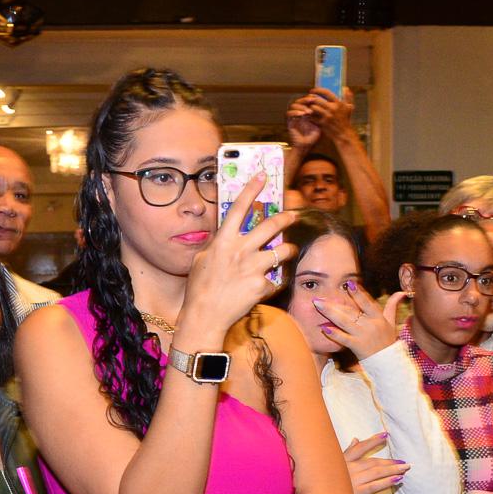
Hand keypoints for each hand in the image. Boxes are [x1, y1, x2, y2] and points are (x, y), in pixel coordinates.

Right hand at [181, 174, 298, 338]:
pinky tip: (266, 288)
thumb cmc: (200, 289)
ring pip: (282, 252)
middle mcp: (240, 250)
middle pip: (270, 226)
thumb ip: (217, 247)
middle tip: (292, 215)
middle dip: (285, 218)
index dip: (252, 189)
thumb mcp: (202, 261)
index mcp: (223, 241)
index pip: (239, 208)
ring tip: (291, 251)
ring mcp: (253, 267)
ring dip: (290, 250)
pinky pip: (275, 280)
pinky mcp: (262, 285)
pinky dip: (273, 283)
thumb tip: (224, 239)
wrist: (205, 317)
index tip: (263, 176)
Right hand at [285, 96, 321, 149]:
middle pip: (299, 100)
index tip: (318, 98)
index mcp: (305, 112)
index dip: (311, 97)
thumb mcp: (320, 124)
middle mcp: (299, 113)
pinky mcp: (288, 122)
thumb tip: (327, 105)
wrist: (305, 146)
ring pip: (293, 105)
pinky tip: (302, 114)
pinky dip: (295, 112)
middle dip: (305, 99)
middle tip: (312, 101)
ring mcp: (293, 117)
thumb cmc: (313, 136)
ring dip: (301, 106)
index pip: (306, 100)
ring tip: (308, 112)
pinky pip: (288, 113)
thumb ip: (321, 115)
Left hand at [302, 87, 354, 142]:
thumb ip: (348, 97)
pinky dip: (309, 115)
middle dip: (311, 98)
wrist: (343, 134)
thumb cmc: (345, 120)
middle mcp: (332, 109)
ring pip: (314, 108)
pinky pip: (313, 117)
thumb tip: (345, 88)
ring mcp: (327, 116)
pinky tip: (308, 114)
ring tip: (307, 106)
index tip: (313, 90)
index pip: (326, 92)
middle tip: (308, 98)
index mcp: (338, 103)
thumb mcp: (349, 108)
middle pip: (317, 100)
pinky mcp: (322, 123)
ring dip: (309, 106)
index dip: (318, 90)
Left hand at [312, 283, 406, 360]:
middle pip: (350, 312)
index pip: (367, 303)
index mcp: (378, 317)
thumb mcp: (391, 322)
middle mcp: (370, 325)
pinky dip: (335, 334)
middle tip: (319, 298)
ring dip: (330, 313)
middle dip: (334, 304)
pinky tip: (324, 328)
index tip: (349, 284)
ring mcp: (363, 335)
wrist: (388, 362)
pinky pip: (344, 339)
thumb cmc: (387, 340)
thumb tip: (401, 293)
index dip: (358, 294)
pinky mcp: (357, 346)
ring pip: (345, 322)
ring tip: (318, 306)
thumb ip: (393, 306)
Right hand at [342, 432, 408, 493]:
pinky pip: (375, 485)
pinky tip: (397, 479)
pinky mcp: (356, 492)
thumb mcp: (336, 467)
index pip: (360, 448)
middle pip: (372, 462)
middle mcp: (347, 468)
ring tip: (404, 469)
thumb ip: (347, 453)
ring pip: (376, 472)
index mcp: (342, 462)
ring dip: (392, 469)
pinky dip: (387, 481)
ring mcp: (352, 480)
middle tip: (403, 462)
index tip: (386, 435)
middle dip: (389, 461)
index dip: (373, 441)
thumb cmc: (329, 487)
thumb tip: (355, 439)